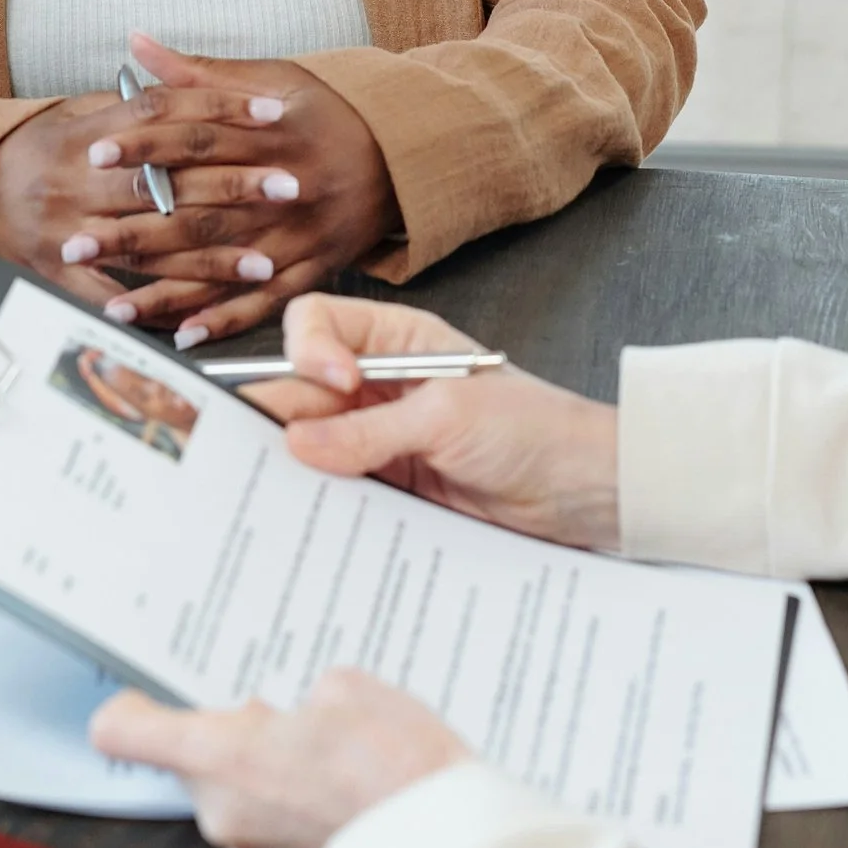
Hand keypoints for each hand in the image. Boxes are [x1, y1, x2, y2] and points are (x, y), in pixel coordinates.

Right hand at [0, 83, 305, 309]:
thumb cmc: (35, 152)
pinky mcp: (55, 277)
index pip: (161, 113)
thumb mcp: (74, 113)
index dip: (220, 108)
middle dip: (235, 184)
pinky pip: (111, 298)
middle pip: (165, 180)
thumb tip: (183, 73)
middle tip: (291, 184)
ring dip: (212, 257)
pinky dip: (154, 309)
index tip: (274, 112)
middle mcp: (74, 182)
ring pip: (149, 245)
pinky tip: (201, 316)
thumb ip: (129, 102)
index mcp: (82, 134)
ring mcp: (64, 233)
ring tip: (267, 260)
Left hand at [68, 33, 401, 346]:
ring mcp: (299, 236)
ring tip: (111, 304)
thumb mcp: (274, 79)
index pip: (198, 138)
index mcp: (274, 135)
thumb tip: (136, 41)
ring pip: (224, 266)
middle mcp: (286, 189)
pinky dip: (224, 320)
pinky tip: (181, 335)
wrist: (402, 158)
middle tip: (74, 244)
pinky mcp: (313, 270)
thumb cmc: (329, 113)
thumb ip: (201, 72)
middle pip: (199, 211)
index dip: (145, 145)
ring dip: (166, 289)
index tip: (94, 154)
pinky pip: (264, 302)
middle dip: (133, 231)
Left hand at [90, 668, 466, 847]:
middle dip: (234, 734)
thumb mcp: (347, 689)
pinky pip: (266, 824)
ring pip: (233, 793)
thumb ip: (302, 698)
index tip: (143, 696)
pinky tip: (341, 789)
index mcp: (219, 755)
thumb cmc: (396, 767)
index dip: (130, 709)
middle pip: (193, 760)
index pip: (125, 734)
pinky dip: (291, 804)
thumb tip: (301, 715)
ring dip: (266, 771)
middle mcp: (220, 812)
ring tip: (331, 755)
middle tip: (288, 715)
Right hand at [253, 294, 621, 551]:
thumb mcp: (450, 417)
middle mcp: (380, 386)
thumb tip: (295, 442)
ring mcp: (383, 440)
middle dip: (279, 417)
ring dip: (296, 468)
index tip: (333, 384)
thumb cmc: (537, 431)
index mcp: (397, 342)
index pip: (318, 325)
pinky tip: (312, 521)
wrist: (588, 494)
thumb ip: (369, 431)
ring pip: (313, 446)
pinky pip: (339, 492)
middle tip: (260, 453)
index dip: (308, 350)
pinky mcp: (392, 489)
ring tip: (278, 494)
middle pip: (302, 390)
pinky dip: (322, 506)